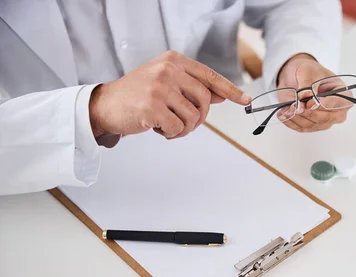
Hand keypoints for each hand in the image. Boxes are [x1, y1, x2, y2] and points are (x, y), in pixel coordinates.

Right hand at [90, 50, 250, 139]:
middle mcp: (168, 70)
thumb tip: (221, 96)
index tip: (245, 100)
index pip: (209, 76)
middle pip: (205, 100)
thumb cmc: (137, 95)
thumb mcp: (166, 83)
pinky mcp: (153, 107)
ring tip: (166, 124)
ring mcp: (160, 87)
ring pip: (193, 117)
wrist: (105, 105)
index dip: (230, 90)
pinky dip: (171, 134)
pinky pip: (178, 128)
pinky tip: (157, 128)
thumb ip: (192, 87)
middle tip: (183, 123)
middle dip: (199, 117)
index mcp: (174, 60)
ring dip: (183, 128)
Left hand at [276, 54, 347, 132]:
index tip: (312, 103)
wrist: (296, 77)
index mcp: (344, 94)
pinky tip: (283, 114)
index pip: (340, 103)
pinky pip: (302, 128)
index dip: (327, 104)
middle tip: (295, 105)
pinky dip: (291, 122)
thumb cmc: (308, 71)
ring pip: (312, 124)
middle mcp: (337, 110)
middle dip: (309, 112)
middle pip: (326, 118)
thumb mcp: (307, 71)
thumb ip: (308, 84)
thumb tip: (306, 98)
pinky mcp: (312, 125)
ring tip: (287, 107)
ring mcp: (325, 120)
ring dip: (297, 117)